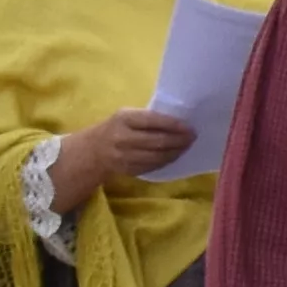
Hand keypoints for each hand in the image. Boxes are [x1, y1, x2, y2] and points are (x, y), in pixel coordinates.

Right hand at [57, 105, 198, 211]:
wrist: (93, 150)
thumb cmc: (116, 128)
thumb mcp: (127, 116)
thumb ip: (147, 118)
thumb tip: (179, 122)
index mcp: (123, 119)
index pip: (153, 121)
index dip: (174, 124)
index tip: (189, 126)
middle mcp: (122, 138)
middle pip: (157, 141)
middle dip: (179, 140)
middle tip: (193, 137)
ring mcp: (124, 156)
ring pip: (157, 156)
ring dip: (176, 152)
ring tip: (187, 146)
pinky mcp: (128, 169)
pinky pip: (153, 166)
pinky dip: (167, 160)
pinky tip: (175, 155)